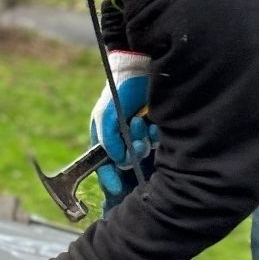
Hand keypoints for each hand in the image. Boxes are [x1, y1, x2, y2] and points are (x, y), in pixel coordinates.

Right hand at [89, 51, 158, 196]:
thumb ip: (107, 139)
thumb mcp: (106, 116)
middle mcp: (121, 139)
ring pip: (141, 153)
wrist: (140, 72)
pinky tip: (153, 124)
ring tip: (142, 124)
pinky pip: (155, 143)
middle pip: (125, 162)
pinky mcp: (153, 129)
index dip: (108, 178)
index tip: (116, 187)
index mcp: (104, 138)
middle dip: (131, 154)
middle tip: (137, 143)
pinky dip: (154, 136)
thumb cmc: (118, 93)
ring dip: (142, 142)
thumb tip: (116, 159)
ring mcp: (137, 135)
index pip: (103, 165)